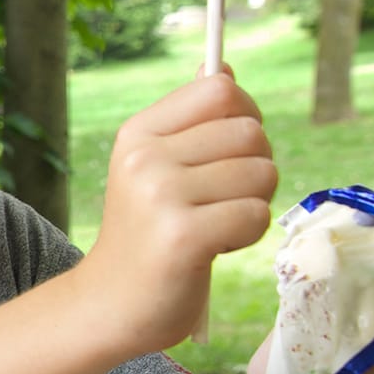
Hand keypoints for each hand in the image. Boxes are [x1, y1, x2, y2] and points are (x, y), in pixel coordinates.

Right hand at [83, 73, 276, 350]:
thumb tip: (224, 69)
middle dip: (255, 167)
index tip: (230, 151)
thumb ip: (191, 121)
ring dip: (252, 203)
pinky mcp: (185, 236)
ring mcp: (162, 195)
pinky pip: (256, 215)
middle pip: (251, 132)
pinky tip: (215, 246)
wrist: (112, 304)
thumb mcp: (154, 167)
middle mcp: (146, 157)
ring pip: (261, 174)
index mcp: (138, 133)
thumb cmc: (146, 234)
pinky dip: (248, 235)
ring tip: (215, 223)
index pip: (220, 88)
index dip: (244, 115)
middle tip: (222, 199)